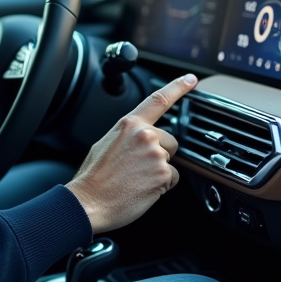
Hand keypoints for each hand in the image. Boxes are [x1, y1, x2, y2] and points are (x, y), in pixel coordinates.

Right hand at [65, 74, 196, 232]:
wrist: (89, 202)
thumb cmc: (93, 178)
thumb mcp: (105, 144)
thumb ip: (127, 136)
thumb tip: (138, 140)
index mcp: (129, 125)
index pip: (158, 100)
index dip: (178, 87)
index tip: (191, 79)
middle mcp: (145, 135)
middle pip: (170, 142)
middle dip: (160, 154)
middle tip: (137, 168)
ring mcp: (156, 154)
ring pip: (170, 162)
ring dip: (159, 172)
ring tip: (135, 180)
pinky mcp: (163, 174)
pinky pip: (172, 179)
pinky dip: (161, 186)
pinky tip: (141, 189)